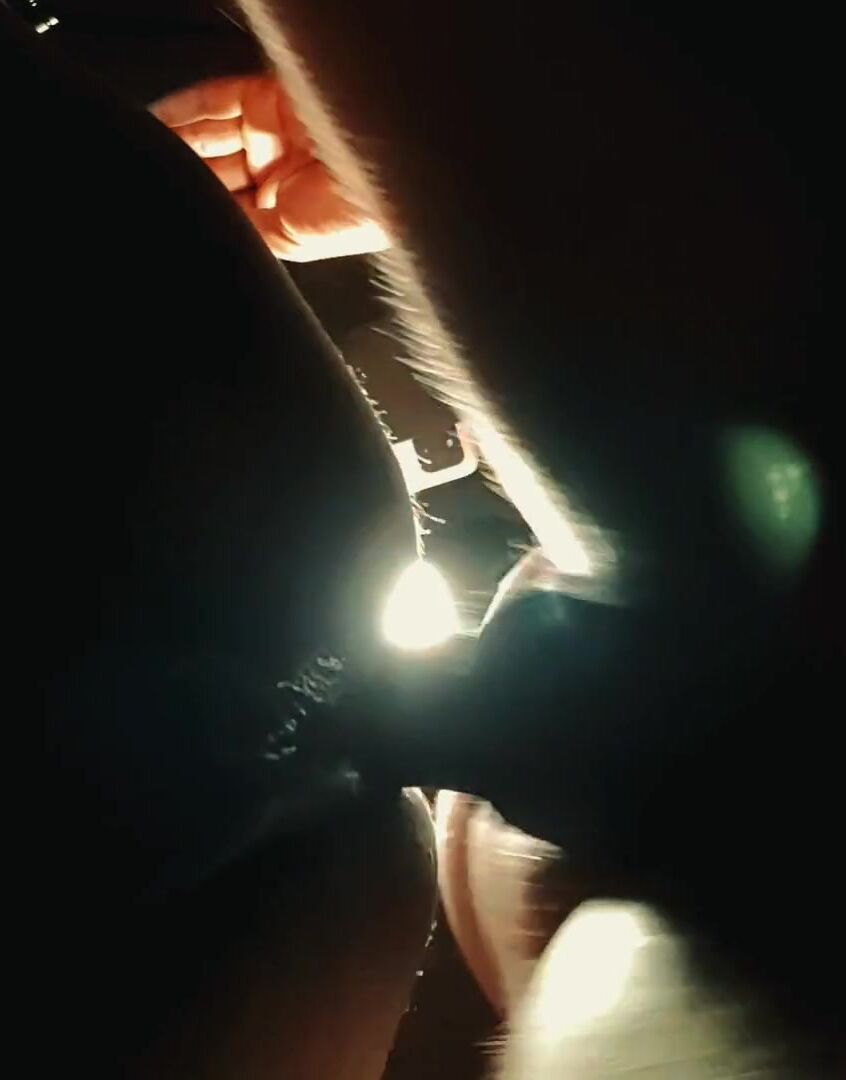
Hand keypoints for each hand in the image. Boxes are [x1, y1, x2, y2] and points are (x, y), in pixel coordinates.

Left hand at [151, 75, 388, 261]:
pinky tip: (155, 123)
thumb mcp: (287, 240)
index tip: (160, 209)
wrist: (392, 165)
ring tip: (139, 152)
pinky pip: (217, 101)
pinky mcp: (270, 99)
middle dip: (180, 175)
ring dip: (173, 142)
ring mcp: (274, 135)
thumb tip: (198, 225)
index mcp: (287, 214)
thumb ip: (243, 229)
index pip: (227, 208)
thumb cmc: (358, 216)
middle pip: (213, 170)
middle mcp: (280, 174)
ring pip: (210, 135)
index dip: (193, 205)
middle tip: (143, 180)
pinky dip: (184, 110)